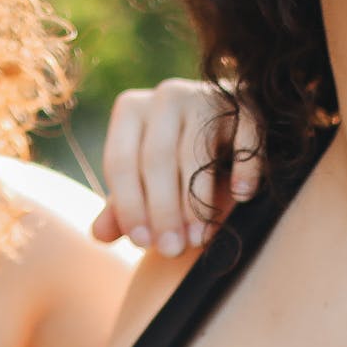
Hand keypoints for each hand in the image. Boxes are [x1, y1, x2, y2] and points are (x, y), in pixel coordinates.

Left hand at [90, 78, 263, 255]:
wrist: (228, 134)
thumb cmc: (177, 165)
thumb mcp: (145, 184)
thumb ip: (123, 207)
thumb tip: (98, 234)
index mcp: (131, 111)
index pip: (121, 161)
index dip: (129, 205)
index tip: (142, 244)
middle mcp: (165, 97)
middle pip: (157, 158)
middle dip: (163, 210)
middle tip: (172, 250)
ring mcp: (206, 96)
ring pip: (197, 153)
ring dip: (198, 202)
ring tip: (199, 239)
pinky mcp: (247, 103)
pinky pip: (246, 136)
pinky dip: (244, 168)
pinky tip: (241, 196)